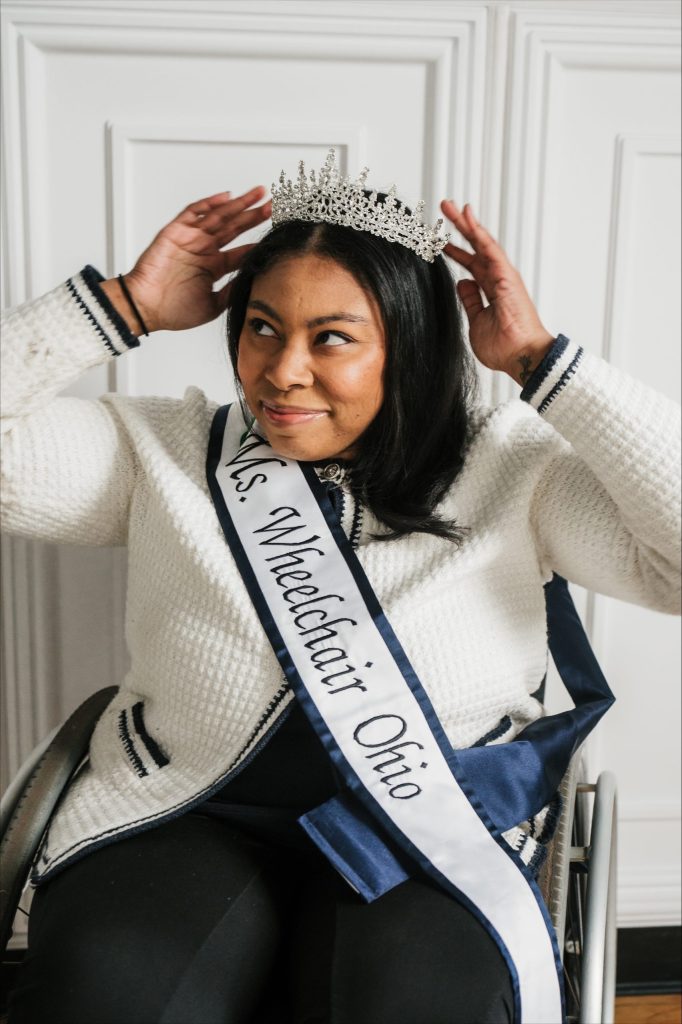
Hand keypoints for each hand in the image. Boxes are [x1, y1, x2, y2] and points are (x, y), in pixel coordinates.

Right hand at [102, 187, 271, 333]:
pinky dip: (208, 204)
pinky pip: (193, 213)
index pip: (241, 251)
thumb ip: (233, 291)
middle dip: (254, 216)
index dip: (259, 242)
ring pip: (219, 217)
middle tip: (274, 205)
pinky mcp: (175, 232)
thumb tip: (255, 281)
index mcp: (214, 268)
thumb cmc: (174, 311)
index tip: (278, 235)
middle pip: (235, 228)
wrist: (145, 309)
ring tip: (258, 194)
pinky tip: (226, 198)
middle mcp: (205, 251)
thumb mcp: (213, 306)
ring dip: (238, 205)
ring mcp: (191, 240)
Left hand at [440, 200, 553, 385]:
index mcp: (490, 290)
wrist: (520, 357)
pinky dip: (480, 235)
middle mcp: (498, 279)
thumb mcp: (476, 322)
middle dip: (460, 229)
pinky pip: (492, 252)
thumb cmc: (503, 346)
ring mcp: (504, 277)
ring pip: (483, 243)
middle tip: (445, 209)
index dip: (456, 250)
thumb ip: (470, 301)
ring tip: (454, 207)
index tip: (440, 240)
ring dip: (468, 224)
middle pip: (476, 248)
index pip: (470, 264)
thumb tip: (462, 283)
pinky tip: (469, 221)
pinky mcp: (508, 278)